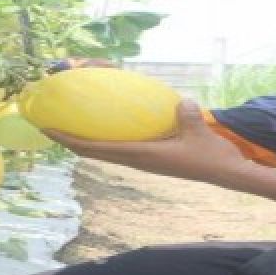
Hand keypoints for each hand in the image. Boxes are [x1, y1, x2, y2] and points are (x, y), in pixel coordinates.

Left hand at [43, 100, 254, 185]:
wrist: (226, 172)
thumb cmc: (211, 155)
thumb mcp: (199, 132)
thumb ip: (187, 116)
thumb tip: (180, 102)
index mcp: (142, 156)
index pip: (96, 149)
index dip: (70, 140)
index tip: (49, 130)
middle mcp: (137, 159)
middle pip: (93, 151)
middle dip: (69, 139)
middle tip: (49, 123)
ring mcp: (143, 159)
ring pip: (105, 150)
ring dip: (86, 140)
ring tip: (70, 123)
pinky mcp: (152, 156)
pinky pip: (121, 146)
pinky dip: (106, 138)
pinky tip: (106, 124)